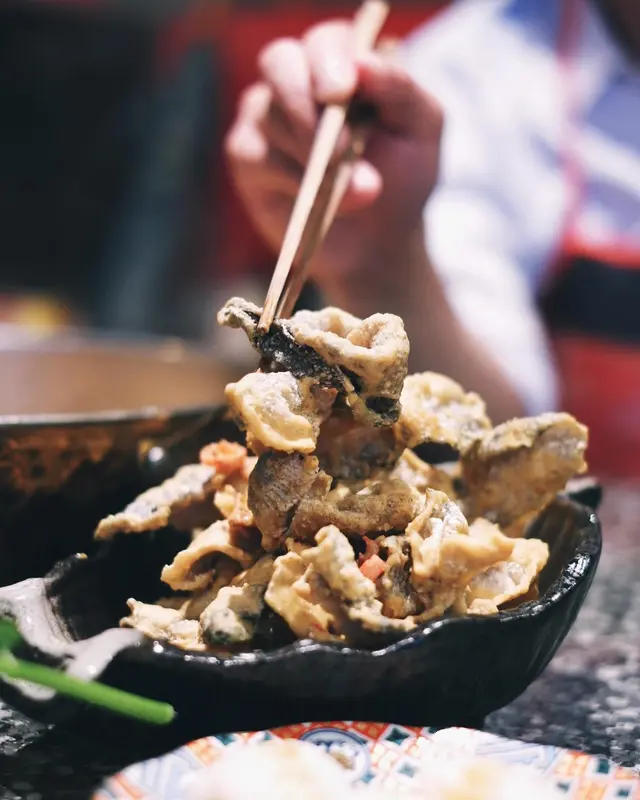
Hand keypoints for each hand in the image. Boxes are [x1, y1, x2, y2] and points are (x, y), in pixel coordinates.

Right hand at [225, 20, 442, 286]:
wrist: (379, 240)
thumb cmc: (403, 177)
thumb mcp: (421, 131)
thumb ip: (399, 89)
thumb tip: (362, 63)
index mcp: (342, 61)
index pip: (325, 41)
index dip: (328, 61)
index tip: (342, 91)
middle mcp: (298, 78)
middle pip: (280, 62)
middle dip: (306, 103)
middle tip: (337, 150)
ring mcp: (266, 115)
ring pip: (270, 116)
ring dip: (313, 160)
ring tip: (356, 194)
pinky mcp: (247, 155)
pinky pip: (256, 155)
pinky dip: (293, 181)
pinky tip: (320, 203)